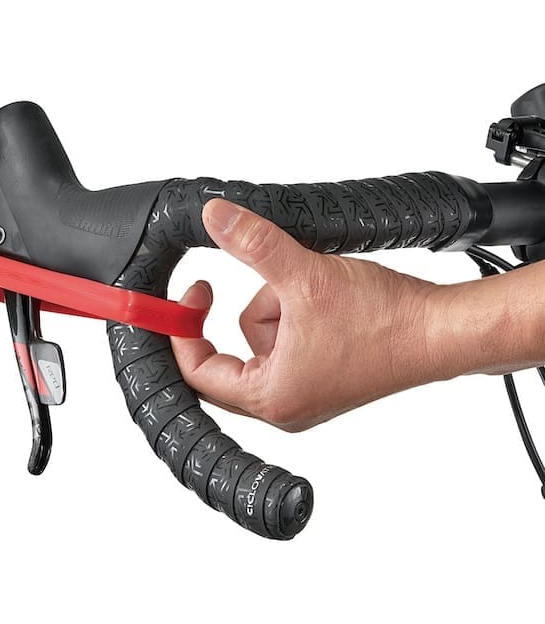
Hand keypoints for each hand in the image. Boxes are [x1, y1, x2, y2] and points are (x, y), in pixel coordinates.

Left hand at [171, 199, 441, 430]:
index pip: (197, 371)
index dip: (183, 330)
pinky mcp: (324, 378)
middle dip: (244, 314)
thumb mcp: (305, 276)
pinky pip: (286, 344)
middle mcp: (285, 405)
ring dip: (275, 308)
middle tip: (230, 288)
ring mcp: (306, 394)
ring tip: (311, 293)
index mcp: (271, 397)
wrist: (440, 332)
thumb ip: (253, 245)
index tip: (189, 298)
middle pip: (227, 360)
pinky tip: (323, 303)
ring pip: (260, 343)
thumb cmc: (385, 323)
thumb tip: (217, 219)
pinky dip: (295, 315)